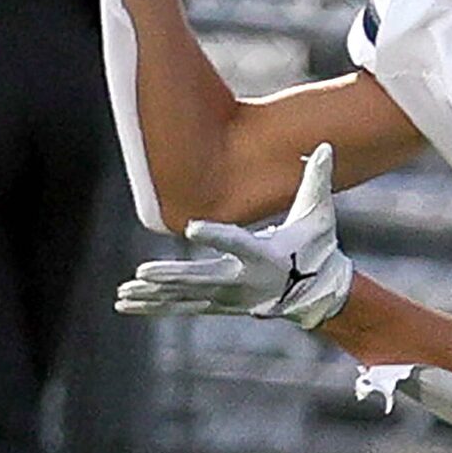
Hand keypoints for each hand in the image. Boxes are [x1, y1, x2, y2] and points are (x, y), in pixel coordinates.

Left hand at [114, 144, 352, 328]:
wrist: (317, 294)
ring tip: (124, 292)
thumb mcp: (319, 216)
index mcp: (266, 257)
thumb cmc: (316, 248)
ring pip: (186, 298)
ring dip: (154, 296)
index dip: (217, 236)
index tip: (193, 228)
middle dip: (173, 278)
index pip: (240, 244)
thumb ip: (317, 181)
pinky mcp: (217, 304)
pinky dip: (154, 306)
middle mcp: (244, 281)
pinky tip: (126, 303)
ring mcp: (228, 297)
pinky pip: (181, 306)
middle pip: (203, 279)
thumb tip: (327, 146)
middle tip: (143, 274)